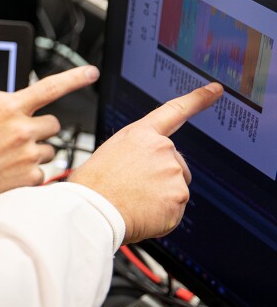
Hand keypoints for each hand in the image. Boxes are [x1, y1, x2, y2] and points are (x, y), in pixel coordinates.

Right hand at [0, 65, 99, 203]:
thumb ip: (3, 104)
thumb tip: (23, 99)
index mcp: (7, 108)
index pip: (49, 87)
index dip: (74, 78)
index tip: (90, 72)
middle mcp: (21, 129)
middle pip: (53, 123)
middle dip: (41, 129)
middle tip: (19, 138)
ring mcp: (28, 153)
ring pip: (50, 148)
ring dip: (36, 151)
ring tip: (9, 158)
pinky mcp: (31, 175)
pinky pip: (43, 169)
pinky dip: (30, 171)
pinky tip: (9, 172)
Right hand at [69, 82, 222, 243]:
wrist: (91, 212)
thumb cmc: (92, 187)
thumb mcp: (108, 156)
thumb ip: (135, 155)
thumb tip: (142, 170)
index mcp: (140, 135)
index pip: (175, 110)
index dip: (198, 98)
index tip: (216, 90)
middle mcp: (162, 149)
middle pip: (175, 164)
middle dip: (161, 178)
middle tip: (134, 189)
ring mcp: (173, 173)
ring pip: (175, 188)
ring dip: (160, 198)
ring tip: (133, 203)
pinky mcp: (179, 197)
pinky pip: (175, 209)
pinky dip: (162, 216)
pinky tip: (142, 214)